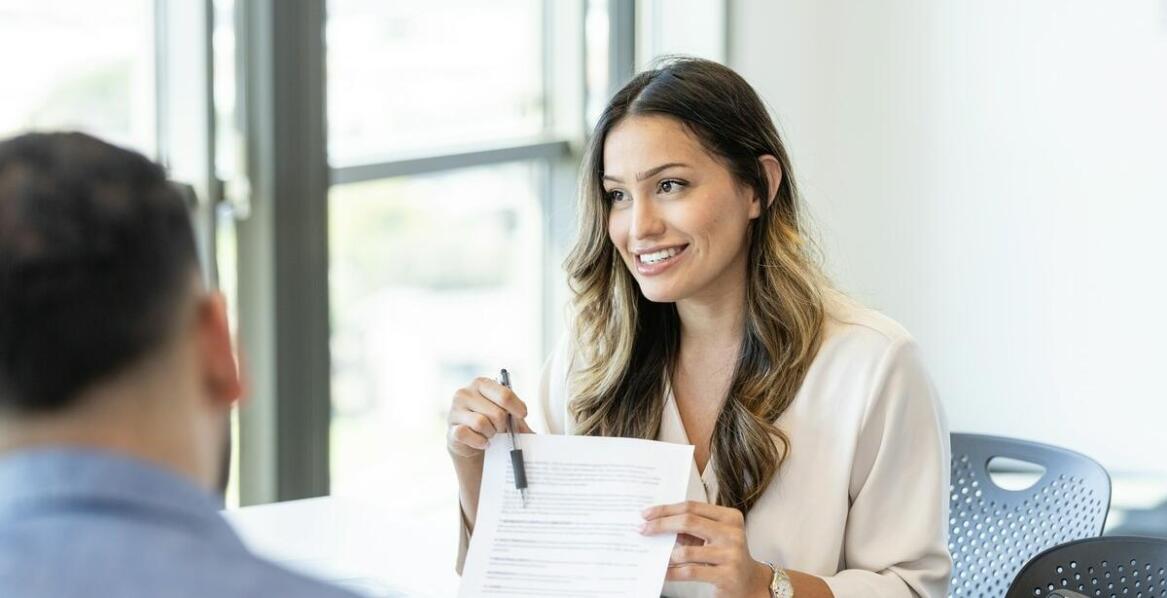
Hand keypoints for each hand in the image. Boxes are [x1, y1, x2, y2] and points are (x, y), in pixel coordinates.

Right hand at [446, 377, 531, 459]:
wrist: (472, 442)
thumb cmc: (491, 423)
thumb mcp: (506, 413)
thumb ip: (516, 413)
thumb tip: (520, 417)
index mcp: (480, 384)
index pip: (504, 394)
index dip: (516, 407)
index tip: (522, 414)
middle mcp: (465, 393)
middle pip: (496, 412)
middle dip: (502, 425)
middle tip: (501, 429)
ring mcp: (455, 411)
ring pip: (481, 423)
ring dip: (491, 433)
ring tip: (490, 434)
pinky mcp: (451, 429)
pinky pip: (468, 434)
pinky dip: (480, 442)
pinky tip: (483, 442)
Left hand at [640, 501, 771, 597]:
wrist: (750, 583)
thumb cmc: (726, 555)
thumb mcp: (714, 537)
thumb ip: (692, 529)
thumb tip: (658, 524)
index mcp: (729, 517)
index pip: (692, 507)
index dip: (666, 509)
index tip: (647, 514)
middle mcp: (732, 533)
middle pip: (688, 521)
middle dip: (661, 525)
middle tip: (643, 529)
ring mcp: (731, 554)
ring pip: (686, 550)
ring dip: (667, 554)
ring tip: (656, 556)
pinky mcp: (726, 575)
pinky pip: (690, 571)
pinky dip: (672, 572)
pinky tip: (663, 572)